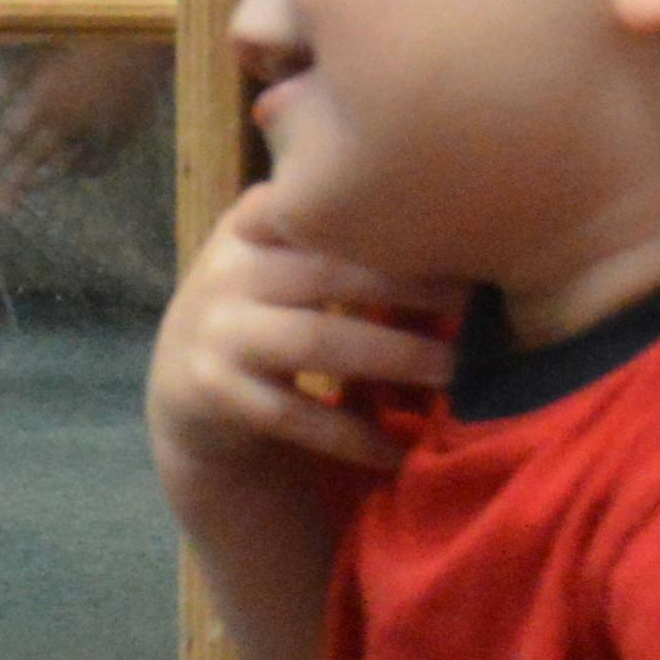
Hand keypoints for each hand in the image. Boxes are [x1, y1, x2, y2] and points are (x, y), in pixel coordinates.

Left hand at [0, 41, 167, 212]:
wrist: (143, 40)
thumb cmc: (93, 38)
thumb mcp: (50, 48)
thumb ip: (21, 71)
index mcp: (46, 97)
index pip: (12, 135)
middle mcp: (67, 119)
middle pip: (33, 159)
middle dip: (12, 184)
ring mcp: (95, 130)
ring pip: (64, 166)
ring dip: (44, 181)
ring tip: (29, 192)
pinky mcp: (121, 135)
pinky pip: (99, 162)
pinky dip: (85, 170)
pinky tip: (77, 173)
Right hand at [147, 191, 456, 488]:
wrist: (183, 387)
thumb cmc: (264, 312)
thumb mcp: (282, 257)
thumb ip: (338, 233)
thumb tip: (457, 223)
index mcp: (254, 221)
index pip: (323, 208)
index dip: (389, 221)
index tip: (457, 230)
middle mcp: (228, 269)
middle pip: (328, 269)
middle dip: (408, 286)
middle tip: (476, 303)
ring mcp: (216, 332)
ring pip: (316, 340)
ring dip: (392, 355)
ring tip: (451, 370)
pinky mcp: (215, 393)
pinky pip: (296, 414)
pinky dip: (350, 434)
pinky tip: (395, 450)